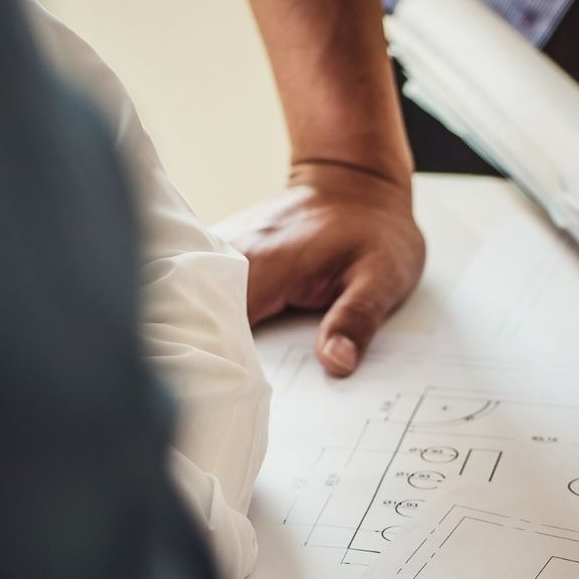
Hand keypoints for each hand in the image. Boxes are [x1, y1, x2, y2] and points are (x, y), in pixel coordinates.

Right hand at [219, 160, 424, 376]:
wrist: (356, 181)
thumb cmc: (374, 228)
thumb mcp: (382, 276)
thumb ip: (356, 318)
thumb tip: (335, 362)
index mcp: (267, 266)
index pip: (222, 327)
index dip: (221, 365)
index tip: (228, 396)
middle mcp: (234, 255)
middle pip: (198, 320)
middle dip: (206, 359)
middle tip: (222, 397)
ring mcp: (224, 250)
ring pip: (196, 306)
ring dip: (205, 340)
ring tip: (217, 379)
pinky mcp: (224, 254)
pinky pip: (205, 292)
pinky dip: (211, 320)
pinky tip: (221, 346)